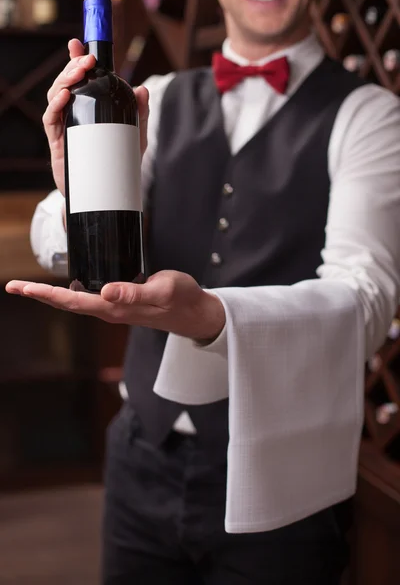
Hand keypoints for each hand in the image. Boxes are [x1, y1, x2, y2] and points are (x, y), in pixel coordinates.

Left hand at [5, 271, 225, 341]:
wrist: (195, 313)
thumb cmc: (181, 300)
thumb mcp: (162, 290)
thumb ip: (134, 291)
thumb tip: (106, 291)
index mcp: (115, 308)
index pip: (72, 300)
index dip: (46, 293)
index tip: (23, 287)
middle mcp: (110, 310)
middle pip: (67, 303)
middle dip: (40, 295)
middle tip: (14, 285)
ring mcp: (114, 308)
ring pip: (75, 301)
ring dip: (52, 295)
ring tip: (32, 287)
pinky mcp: (121, 303)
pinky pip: (88, 298)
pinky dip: (71, 292)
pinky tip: (67, 287)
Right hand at [44, 39, 148, 195]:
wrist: (105, 195)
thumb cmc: (118, 164)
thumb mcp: (135, 136)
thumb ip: (141, 114)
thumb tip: (143, 90)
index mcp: (89, 109)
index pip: (80, 80)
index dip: (76, 60)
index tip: (77, 44)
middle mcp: (74, 115)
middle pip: (67, 83)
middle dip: (73, 66)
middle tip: (86, 59)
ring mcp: (64, 128)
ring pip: (56, 96)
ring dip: (64, 80)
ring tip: (78, 72)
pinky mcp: (58, 143)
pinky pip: (51, 119)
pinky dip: (56, 105)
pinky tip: (66, 96)